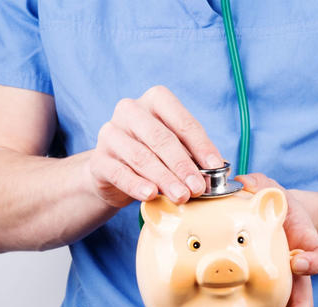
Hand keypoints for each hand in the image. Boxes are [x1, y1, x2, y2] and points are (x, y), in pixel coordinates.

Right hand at [88, 85, 222, 207]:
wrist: (115, 174)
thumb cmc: (154, 156)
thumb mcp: (177, 150)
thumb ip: (194, 155)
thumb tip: (219, 168)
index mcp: (155, 100)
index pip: (181, 120)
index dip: (200, 145)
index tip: (215, 167)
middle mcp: (130, 111)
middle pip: (160, 138)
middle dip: (182, 165)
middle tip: (197, 187)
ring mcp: (111, 133)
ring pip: (141, 156)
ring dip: (164, 178)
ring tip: (181, 196)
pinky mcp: (98, 159)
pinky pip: (119, 172)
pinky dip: (137, 185)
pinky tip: (151, 195)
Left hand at [221, 173, 317, 306]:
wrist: (273, 222)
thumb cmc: (275, 208)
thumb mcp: (272, 190)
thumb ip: (261, 185)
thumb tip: (244, 182)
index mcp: (304, 248)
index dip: (313, 262)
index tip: (297, 262)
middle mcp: (296, 274)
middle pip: (302, 304)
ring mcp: (281, 287)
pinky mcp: (261, 294)